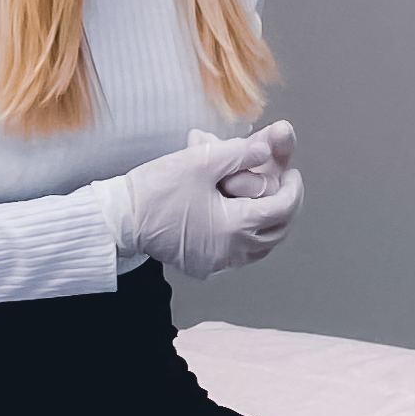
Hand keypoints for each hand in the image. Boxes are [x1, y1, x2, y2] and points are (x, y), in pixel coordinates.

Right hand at [111, 120, 301, 278]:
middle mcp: (229, 251)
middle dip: (286, 208)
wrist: (121, 218)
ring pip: (259, 248)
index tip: (292, 173)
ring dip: (268, 226)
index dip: (293, 188)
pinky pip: (238, 255)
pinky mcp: (202, 266)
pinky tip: (241, 220)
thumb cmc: (157, 189)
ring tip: (267, 203)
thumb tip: (267, 150)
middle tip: (286, 187)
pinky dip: (248, 238)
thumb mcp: (202, 159)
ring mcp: (215, 263)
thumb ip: (242, 152)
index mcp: (234, 226)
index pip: (282, 209)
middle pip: (276, 233)